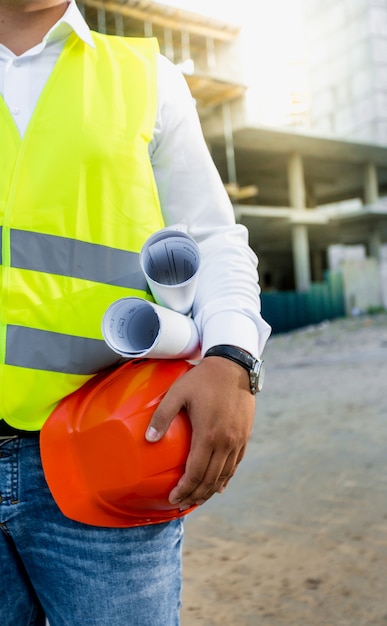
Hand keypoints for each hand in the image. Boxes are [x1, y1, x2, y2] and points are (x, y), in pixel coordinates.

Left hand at [145, 356, 255, 508]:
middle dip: (195, 495)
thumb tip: (148, 439)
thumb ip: (162, 416)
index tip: (173, 498)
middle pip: (210, 479)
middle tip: (181, 503)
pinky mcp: (245, 436)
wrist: (234, 366)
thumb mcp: (178, 392)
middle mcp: (225, 442)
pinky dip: (225, 478)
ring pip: (224, 475)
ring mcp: (237, 440)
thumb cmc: (203, 378)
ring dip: (209, 490)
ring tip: (196, 498)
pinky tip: (219, 485)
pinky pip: (235, 464)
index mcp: (208, 435)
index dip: (184, 489)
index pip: (195, 473)